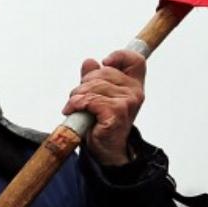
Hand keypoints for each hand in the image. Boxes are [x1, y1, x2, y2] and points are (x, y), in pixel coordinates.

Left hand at [61, 49, 145, 165]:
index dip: (119, 56)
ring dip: (77, 96)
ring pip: (93, 87)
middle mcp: (135, 92)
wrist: (106, 150)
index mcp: (133, 85)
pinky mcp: (116, 113)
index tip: (105, 62)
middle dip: (84, 83)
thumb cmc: (102, 122)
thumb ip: (95, 78)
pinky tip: (72, 110)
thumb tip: (90, 61)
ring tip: (75, 106)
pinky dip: (77, 104)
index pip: (135, 60)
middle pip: (103, 72)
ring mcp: (127, 102)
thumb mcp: (99, 96)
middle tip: (79, 98)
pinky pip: (90, 100)